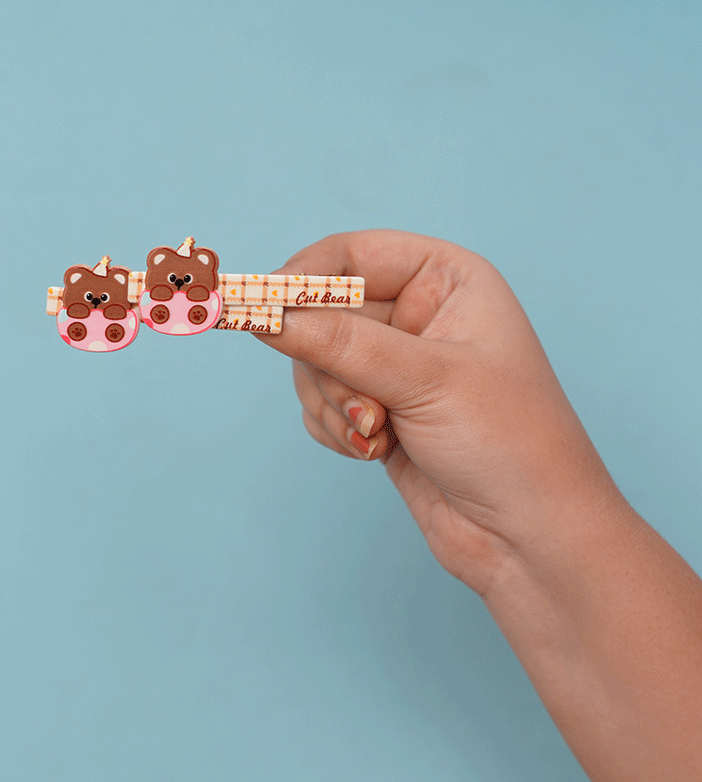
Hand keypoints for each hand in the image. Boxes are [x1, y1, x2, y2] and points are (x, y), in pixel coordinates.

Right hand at [257, 230, 624, 594]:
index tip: (263, 309)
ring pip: (317, 364)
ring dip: (334, 404)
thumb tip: (267, 314)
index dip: (303, 279)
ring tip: (376, 435)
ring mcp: (396, 368)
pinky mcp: (379, 412)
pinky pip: (323, 404)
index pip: (352, 255)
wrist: (529, 537)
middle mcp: (418, 317)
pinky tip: (375, 451)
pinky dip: (335, 428)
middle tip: (362, 407)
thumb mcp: (424, 379)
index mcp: (446, 281)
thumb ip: (340, 342)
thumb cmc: (509, 441)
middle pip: (324, 314)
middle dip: (331, 366)